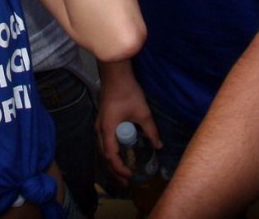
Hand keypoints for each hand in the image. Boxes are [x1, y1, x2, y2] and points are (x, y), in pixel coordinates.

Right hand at [97, 64, 160, 182]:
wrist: (115, 73)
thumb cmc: (127, 91)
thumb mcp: (143, 113)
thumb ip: (151, 131)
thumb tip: (159, 146)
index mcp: (107, 129)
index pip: (110, 156)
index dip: (119, 168)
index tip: (131, 176)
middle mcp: (99, 129)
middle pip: (104, 155)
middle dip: (114, 171)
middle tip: (125, 183)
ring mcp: (99, 124)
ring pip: (102, 149)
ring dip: (111, 162)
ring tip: (121, 172)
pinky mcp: (102, 119)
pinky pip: (103, 141)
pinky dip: (110, 152)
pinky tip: (118, 154)